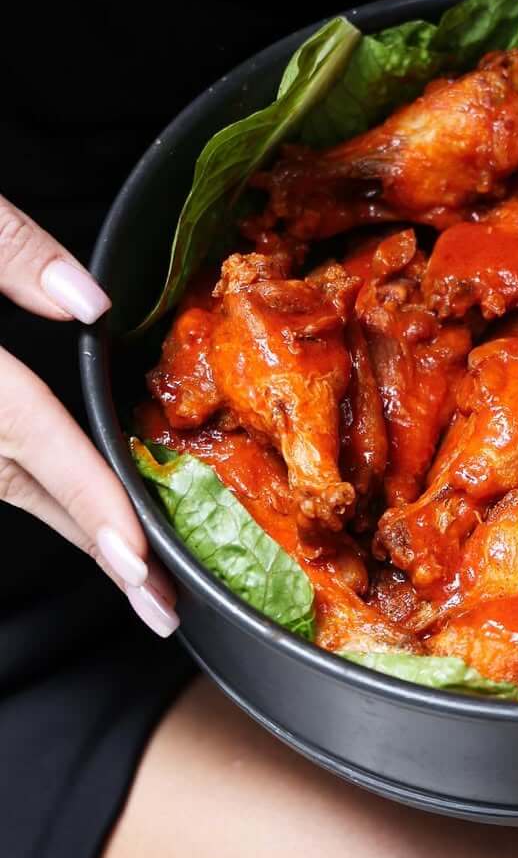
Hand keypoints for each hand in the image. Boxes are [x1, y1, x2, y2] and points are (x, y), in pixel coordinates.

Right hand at [0, 194, 177, 634]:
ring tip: (137, 578)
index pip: (26, 430)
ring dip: (67, 525)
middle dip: (94, 545)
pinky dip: (29, 490)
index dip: (85, 497)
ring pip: (0, 485)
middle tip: (161, 607)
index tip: (135, 558)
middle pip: (20, 484)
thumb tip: (88, 302)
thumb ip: (8, 251)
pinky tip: (76, 515)